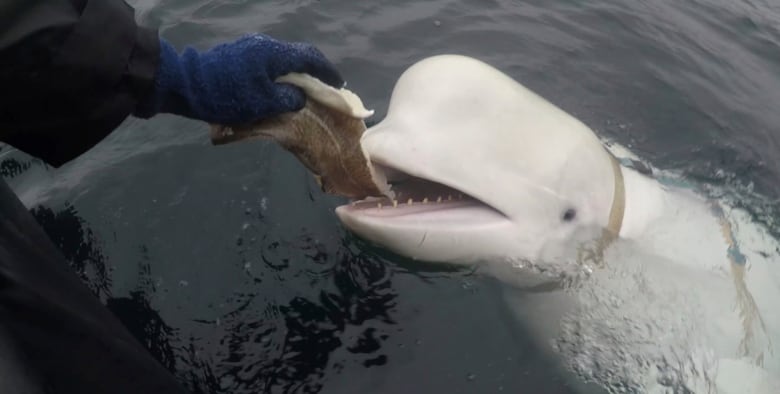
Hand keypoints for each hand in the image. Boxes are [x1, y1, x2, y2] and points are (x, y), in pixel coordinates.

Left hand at [134, 34, 344, 123]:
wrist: (186, 85)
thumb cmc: (227, 95)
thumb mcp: (263, 103)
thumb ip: (288, 99)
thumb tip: (299, 97)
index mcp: (275, 54)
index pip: (310, 59)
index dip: (327, 72)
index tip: (338, 85)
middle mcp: (265, 46)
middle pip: (298, 56)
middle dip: (313, 72)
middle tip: (323, 88)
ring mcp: (251, 48)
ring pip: (282, 59)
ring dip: (295, 74)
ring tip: (302, 91)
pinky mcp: (240, 55)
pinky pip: (269, 62)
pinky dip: (280, 74)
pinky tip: (278, 88)